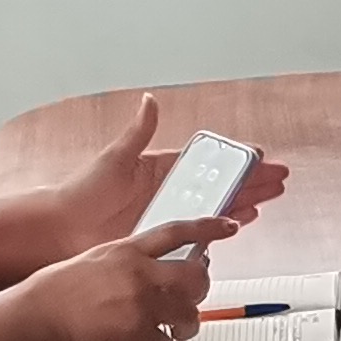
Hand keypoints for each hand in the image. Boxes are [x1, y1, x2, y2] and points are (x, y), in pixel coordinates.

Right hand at [9, 222, 222, 340]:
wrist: (39, 316)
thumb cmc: (61, 290)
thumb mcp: (98, 259)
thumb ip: (131, 261)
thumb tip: (159, 269)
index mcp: (128, 250)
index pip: (177, 232)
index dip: (208, 228)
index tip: (229, 227)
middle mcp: (139, 272)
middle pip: (196, 276)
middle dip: (200, 289)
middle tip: (192, 297)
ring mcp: (140, 302)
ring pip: (190, 312)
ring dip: (185, 324)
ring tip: (172, 327)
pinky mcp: (136, 330)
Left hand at [50, 95, 286, 252]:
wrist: (61, 231)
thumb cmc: (81, 194)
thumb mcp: (115, 158)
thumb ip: (138, 132)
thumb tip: (150, 100)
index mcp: (158, 169)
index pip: (206, 162)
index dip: (233, 160)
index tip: (258, 155)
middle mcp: (168, 193)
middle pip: (219, 185)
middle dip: (251, 180)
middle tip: (279, 177)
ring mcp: (169, 217)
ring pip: (217, 207)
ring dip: (246, 201)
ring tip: (271, 196)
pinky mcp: (166, 240)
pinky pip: (203, 233)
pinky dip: (226, 226)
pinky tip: (244, 221)